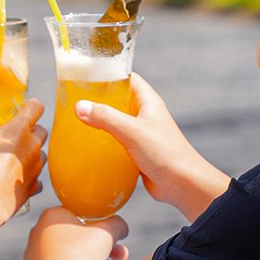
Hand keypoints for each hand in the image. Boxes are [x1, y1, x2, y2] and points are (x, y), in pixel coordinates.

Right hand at [0, 100, 46, 216]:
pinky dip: (31, 180)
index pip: (37, 107)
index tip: (27, 108)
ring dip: (33, 155)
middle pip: (43, 131)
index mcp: (18, 131)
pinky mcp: (34, 187)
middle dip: (33, 131)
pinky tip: (18, 181)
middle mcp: (32, 146)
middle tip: (18, 136)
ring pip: (43, 155)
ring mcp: (35, 167)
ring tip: (18, 159)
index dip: (33, 106)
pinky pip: (38, 180)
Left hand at [24, 207, 128, 259]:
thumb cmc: (81, 255)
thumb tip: (121, 227)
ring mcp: (32, 257)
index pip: (80, 216)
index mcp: (51, 215)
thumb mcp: (107, 233)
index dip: (100, 226)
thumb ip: (117, 224)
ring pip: (68, 257)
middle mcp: (37, 233)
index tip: (114, 237)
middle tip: (119, 257)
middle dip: (101, 248)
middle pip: (76, 238)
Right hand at [74, 74, 227, 220]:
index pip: (127, 78)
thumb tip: (80, 107)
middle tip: (76, 102)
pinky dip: (105, 144)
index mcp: (148, 102)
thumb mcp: (132, 131)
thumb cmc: (165, 153)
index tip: (86, 76)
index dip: (109, 75)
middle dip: (99, 100)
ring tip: (77, 124)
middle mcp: (146, 115)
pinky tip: (90, 149)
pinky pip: (118, 143)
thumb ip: (106, 118)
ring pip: (117, 123)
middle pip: (119, 100)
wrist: (183, 185)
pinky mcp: (139, 152)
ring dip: (100, 124)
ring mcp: (142, 134)